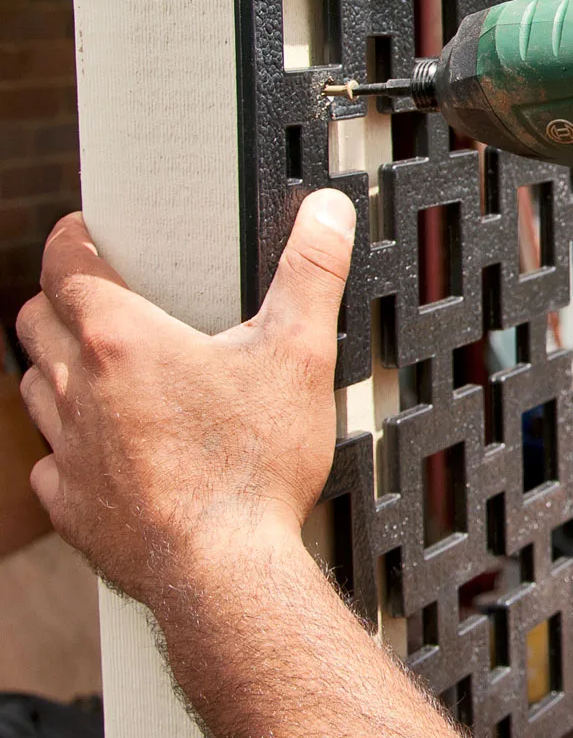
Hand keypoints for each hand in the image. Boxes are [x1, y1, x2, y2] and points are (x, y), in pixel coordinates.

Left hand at [15, 189, 355, 606]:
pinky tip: (101, 447)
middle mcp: (82, 392)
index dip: (70, 241)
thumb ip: (311, 272)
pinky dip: (66, 443)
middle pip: (38, 324)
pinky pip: (50, 462)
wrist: (227, 573)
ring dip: (55, 366)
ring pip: (34, 389)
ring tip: (93, 365)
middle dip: (56, 299)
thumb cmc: (254, 468)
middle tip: (87, 295)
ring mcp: (72, 452)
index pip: (67, 268)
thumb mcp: (299, 352)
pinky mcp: (75, 507)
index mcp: (125, 343)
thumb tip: (325, 214)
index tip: (78, 232)